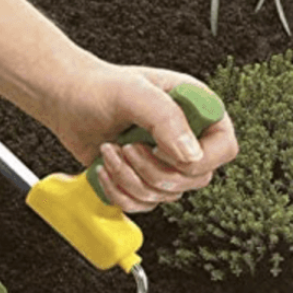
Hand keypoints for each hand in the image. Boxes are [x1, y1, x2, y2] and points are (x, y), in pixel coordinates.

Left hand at [48, 61, 237, 212]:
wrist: (67, 100)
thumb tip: (192, 156)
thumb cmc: (99, 87)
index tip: (162, 149)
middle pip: (196, 179)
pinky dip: (119, 192)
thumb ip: (167, 120)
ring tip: (110, 150)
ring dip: (131, 179)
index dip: (198, 159)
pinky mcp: (144, 180)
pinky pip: (144, 205)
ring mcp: (166, 162)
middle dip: (154, 170)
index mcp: (196, 109)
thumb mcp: (134, 93)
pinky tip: (105, 168)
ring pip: (167, 195)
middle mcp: (187, 138)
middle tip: (127, 147)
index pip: (224, 148)